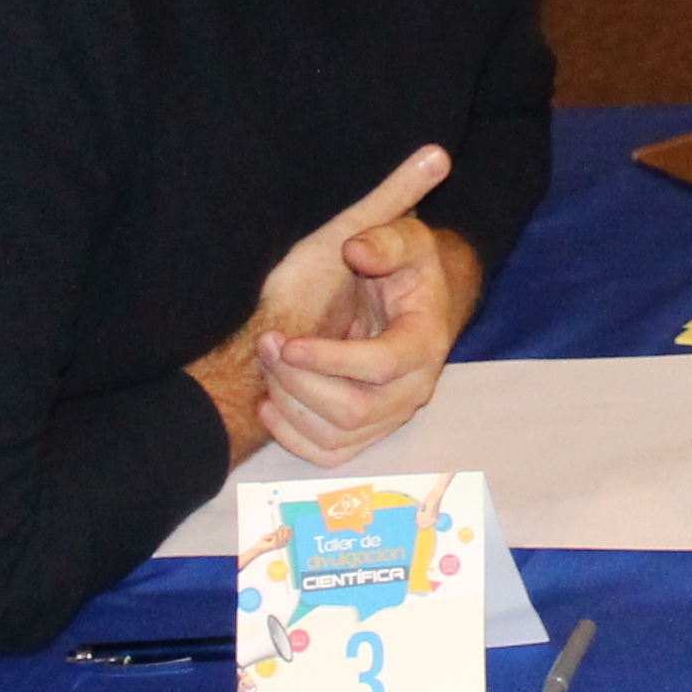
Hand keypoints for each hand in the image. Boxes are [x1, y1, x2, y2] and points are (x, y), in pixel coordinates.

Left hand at [259, 219, 482, 465]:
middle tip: (268, 344)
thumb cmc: (407, 268)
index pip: (381, 365)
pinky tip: (270, 403)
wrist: (417, 301)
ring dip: (289, 405)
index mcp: (424, 341)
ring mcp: (391, 415)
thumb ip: (385, 239)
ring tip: (267, 364)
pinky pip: (329, 454)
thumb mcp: (407, 237)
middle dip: (299, 381)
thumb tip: (357, 251)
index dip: (331, 359)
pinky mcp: (368, 431)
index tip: (288, 343)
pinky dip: (293, 437)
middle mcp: (413, 388)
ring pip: (336, 436)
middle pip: (354, 410)